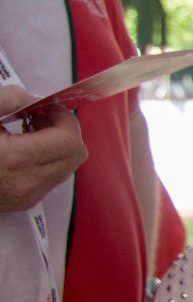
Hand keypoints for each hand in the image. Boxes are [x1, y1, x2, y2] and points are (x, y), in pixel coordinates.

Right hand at [0, 87, 86, 214]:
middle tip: (39, 115)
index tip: (46, 106)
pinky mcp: (21, 203)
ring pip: (66, 168)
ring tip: (28, 129)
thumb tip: (33, 98)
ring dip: (58, 144)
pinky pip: (51, 178)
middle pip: (76, 155)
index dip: (64, 117)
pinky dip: (47, 159)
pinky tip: (21, 146)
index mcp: (14, 161)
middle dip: (64, 129)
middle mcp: (26, 184)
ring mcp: (25, 197)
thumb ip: (7, 99)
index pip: (69, 140)